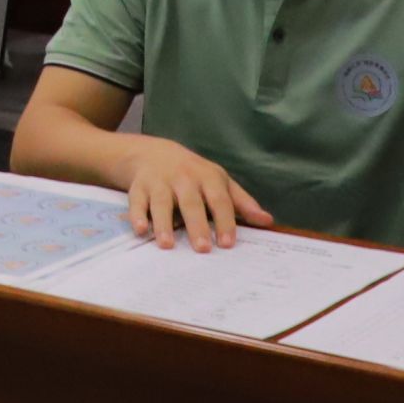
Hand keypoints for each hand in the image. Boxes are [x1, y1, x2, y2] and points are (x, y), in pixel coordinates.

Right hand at [117, 138, 267, 249]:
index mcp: (207, 177)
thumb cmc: (193, 174)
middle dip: (196, 225)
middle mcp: (183, 178)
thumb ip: (241, 202)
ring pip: (161, 202)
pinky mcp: (138, 187)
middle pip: (191, 202)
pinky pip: (136, 201)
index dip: (224, 221)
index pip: (219, 199)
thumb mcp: (219, 181)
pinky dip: (137, 215)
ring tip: (167, 245)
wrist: (152, 153)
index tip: (227, 243)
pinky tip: (141, 230)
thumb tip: (267, 221)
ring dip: (163, 223)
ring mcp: (159, 181)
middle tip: (202, 249)